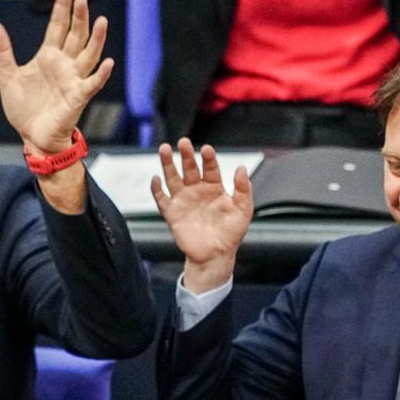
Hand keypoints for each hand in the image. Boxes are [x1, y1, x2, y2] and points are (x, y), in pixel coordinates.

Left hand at [0, 0, 113, 154]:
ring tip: (101, 21)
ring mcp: (73, 80)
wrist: (32, 136)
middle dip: (79, 17)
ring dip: (96, 39)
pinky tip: (108, 63)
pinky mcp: (77, 97)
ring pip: (89, 55)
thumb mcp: (8, 76)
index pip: (58, 26)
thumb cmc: (25, 108)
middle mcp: (64, 64)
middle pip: (76, 35)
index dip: (62, 7)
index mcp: (48, 56)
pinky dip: (101, 74)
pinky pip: (92, 84)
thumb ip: (2, 52)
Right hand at [150, 139, 252, 291]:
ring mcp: (183, 201)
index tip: (207, 149)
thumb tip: (242, 169)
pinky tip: (155, 179)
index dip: (208, 158)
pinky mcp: (172, 214)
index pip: (210, 168)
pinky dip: (157, 190)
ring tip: (164, 149)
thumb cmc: (231, 234)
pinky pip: (161, 199)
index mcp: (214, 188)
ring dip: (168, 164)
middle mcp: (197, 191)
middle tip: (183, 142)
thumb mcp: (243, 210)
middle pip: (189, 168)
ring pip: (173, 178)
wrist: (215, 256)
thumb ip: (243, 189)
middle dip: (186, 155)